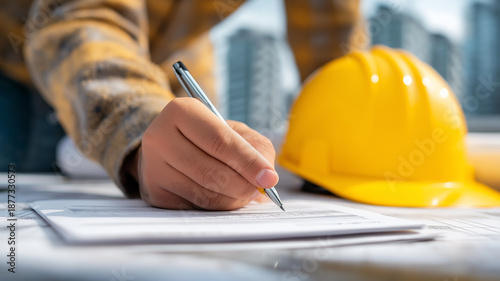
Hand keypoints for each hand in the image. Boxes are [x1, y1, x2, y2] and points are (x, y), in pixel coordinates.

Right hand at [130, 98, 278, 209]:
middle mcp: (160, 137)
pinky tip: (222, 196)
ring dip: (232, 198)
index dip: (248, 162)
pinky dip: (217, 206)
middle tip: (259, 190)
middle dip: (243, 185)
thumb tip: (266, 178)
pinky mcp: (154, 192)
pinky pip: (195, 207)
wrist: (172, 146)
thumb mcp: (236, 131)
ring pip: (204, 194)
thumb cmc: (210, 137)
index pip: (219, 141)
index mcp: (181, 111)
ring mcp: (153, 167)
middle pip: (211, 172)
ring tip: (243, 192)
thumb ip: (257, 149)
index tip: (269, 178)